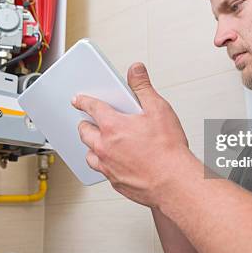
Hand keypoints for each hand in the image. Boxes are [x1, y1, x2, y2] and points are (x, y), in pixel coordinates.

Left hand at [72, 62, 196, 207]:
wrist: (173, 183)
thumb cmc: (168, 150)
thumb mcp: (158, 109)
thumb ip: (143, 87)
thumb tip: (135, 70)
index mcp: (113, 126)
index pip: (92, 107)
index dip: (83, 101)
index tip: (78, 99)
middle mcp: (104, 146)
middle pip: (84, 132)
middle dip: (85, 124)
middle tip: (89, 121)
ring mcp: (107, 166)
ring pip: (89, 154)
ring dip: (92, 146)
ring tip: (100, 142)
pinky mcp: (114, 181)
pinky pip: (101, 170)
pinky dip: (103, 164)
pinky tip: (113, 162)